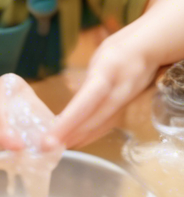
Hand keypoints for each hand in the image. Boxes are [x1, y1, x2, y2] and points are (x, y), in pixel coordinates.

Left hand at [50, 33, 158, 148]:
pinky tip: (74, 142)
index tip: (51, 136)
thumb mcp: (98, 60)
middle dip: (70, 134)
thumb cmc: (117, 51)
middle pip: (93, 118)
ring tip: (55, 148)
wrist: (149, 48)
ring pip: (100, 123)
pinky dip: (90, 135)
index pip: (86, 102)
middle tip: (46, 147)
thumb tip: (68, 104)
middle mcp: (118, 89)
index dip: (69, 121)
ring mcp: (125, 100)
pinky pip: (107, 124)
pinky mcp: (127, 106)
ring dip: (78, 137)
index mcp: (108, 72)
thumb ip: (86, 81)